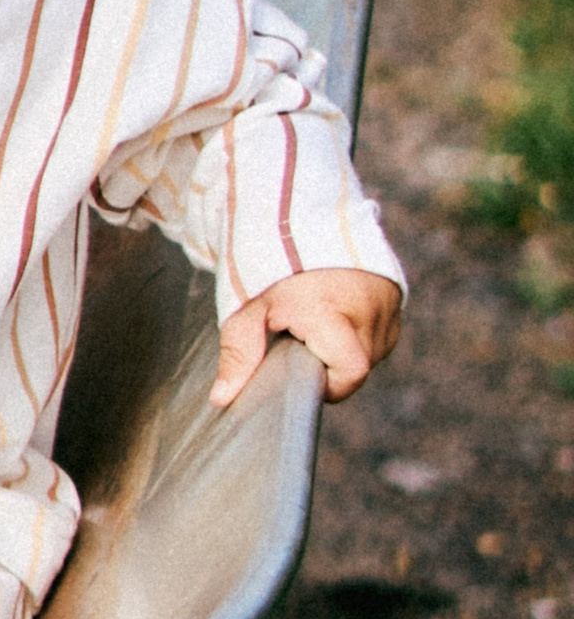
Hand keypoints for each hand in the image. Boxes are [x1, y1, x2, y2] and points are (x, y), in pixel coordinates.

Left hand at [210, 265, 401, 407]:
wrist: (298, 220)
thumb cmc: (271, 267)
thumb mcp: (249, 309)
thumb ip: (239, 354)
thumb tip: (223, 398)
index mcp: (333, 312)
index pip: (350, 373)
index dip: (328, 383)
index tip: (301, 364)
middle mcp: (369, 310)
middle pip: (357, 368)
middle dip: (328, 363)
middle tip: (300, 337)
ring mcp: (387, 304)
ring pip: (370, 353)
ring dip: (343, 348)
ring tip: (316, 321)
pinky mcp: (395, 298)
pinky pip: (381, 335)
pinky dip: (358, 333)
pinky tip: (334, 315)